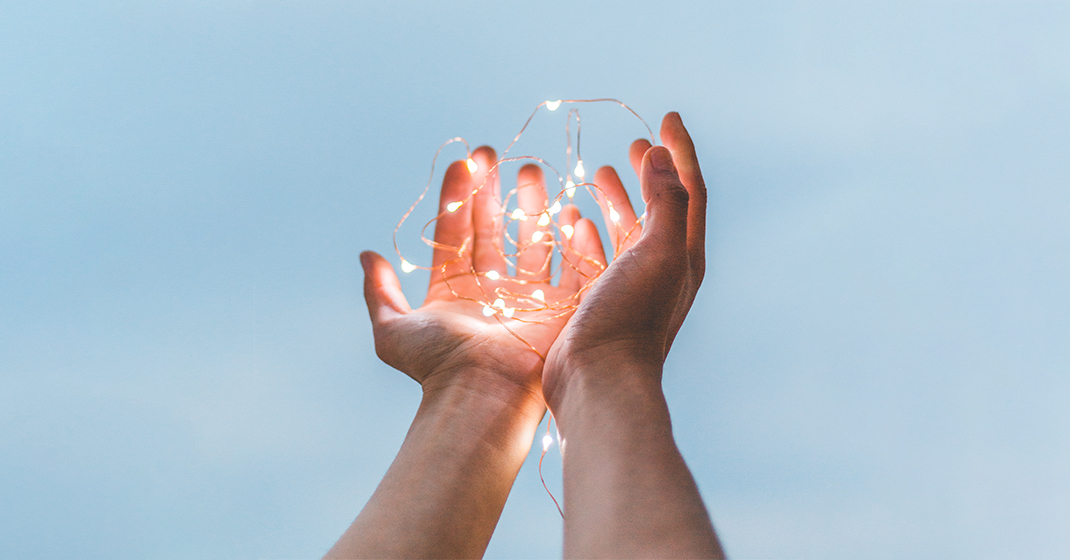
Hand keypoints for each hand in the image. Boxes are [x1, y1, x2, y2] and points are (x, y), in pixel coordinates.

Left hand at [361, 146, 605, 404]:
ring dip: (530, 206)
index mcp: (455, 292)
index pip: (456, 233)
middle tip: (493, 155)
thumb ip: (379, 293)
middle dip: (492, 192)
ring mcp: (528, 299)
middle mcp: (492, 293)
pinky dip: (572, 240)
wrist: (484, 394)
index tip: (463, 162)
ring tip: (531, 171)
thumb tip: (366, 256)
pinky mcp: (562, 309)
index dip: (458, 197)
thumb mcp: (393, 330)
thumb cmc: (438, 366)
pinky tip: (569, 210)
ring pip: (531, 241)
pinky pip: (571, 267)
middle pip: (493, 230)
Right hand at [540, 114, 722, 557]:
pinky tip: (573, 221)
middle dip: (651, 172)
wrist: (600, 383)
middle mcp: (663, 270)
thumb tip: (662, 156)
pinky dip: (590, 231)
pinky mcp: (601, 303)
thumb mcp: (659, 252)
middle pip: (661, 208)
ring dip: (619, 199)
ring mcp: (631, 288)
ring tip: (603, 174)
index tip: (666, 117)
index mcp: (683, 254)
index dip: (680, 151)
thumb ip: (666, 201)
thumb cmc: (630, 318)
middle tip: (635, 143)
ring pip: (628, 231)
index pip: (689, 190)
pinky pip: (599, 255)